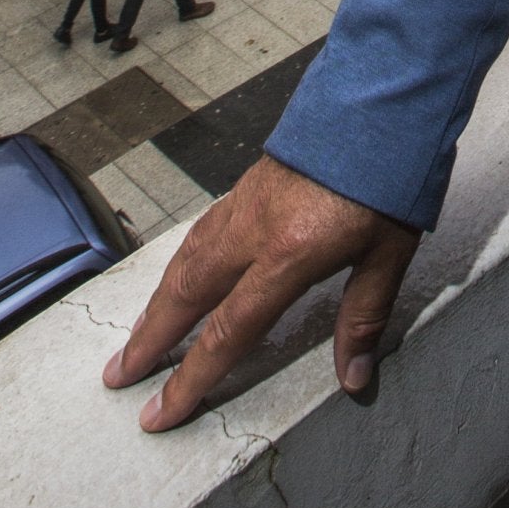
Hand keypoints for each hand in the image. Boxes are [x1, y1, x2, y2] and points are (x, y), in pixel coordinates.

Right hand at [102, 152, 419, 429]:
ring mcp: (247, 202)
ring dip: (157, 302)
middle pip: (187, 294)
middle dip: (148, 341)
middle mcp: (254, 229)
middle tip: (116, 376)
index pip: (227, 333)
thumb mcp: (391, 252)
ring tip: (136, 335)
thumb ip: (364, 317)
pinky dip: (181, 261)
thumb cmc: (392, 172)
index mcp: (288, 254)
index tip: (157, 413)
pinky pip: (202, 230)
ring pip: (187, 258)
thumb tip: (354, 379)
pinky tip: (178, 273)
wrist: (384, 95)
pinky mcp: (250, 182)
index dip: (190, 379)